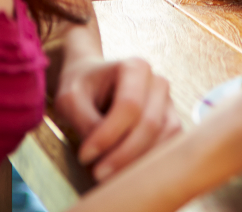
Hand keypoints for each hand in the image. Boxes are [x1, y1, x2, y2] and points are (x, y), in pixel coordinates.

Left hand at [52, 55, 181, 181]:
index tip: (84, 156)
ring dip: (138, 161)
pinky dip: (150, 161)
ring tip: (109, 174)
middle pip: (149, 124)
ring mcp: (168, 102)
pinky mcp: (170, 120)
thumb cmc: (82, 88)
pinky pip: (170, 144)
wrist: (94, 82)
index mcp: (135, 68)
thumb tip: (103, 154)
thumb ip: (85, 122)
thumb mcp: (71, 99)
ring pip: (165, 136)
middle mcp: (158, 83)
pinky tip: (125, 170)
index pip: (129, 106)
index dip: (108, 135)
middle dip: (123, 155)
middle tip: (97, 173)